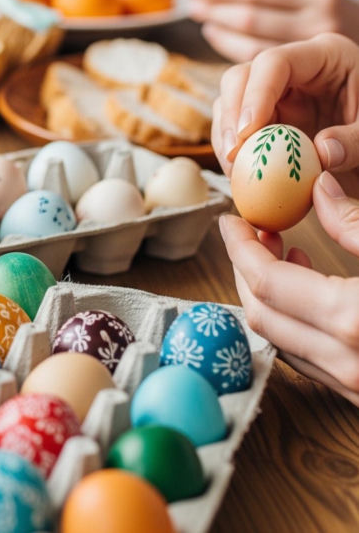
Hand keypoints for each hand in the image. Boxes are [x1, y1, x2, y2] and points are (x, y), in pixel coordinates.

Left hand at [189, 0, 358, 61]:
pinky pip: (259, 64)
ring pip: (250, 46)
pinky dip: (234, 52)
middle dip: (215, 10)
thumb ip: (281, 1)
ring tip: (204, 20)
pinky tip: (220, 39)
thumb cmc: (341, 24)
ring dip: (221, 32)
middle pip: (248, 17)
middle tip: (192, 3)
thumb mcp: (318, 1)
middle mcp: (315, 23)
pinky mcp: (307, 75)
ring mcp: (311, 51)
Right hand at [211, 33, 358, 194]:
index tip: (247, 131)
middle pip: (242, 77)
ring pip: (231, 101)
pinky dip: (233, 149)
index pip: (275, 62)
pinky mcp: (267, 118)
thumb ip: (357, 141)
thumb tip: (322, 152)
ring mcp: (276, 94)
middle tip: (234, 153)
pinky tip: (239, 171)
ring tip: (234, 168)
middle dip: (231, 115)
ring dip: (226, 135)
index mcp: (325, 56)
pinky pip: (236, 128)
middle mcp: (293, 70)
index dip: (255, 94)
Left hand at [218, 180, 358, 400]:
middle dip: (246, 269)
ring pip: (280, 340)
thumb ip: (355, 225)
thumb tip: (319, 188)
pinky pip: (309, 360)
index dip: (240, 247)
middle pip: (260, 313)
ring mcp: (354, 388)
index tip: (230, 221)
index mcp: (349, 320)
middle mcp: (344, 362)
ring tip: (283, 253)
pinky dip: (296, 324)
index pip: (264, 281)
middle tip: (255, 234)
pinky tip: (313, 292)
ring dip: (269, 298)